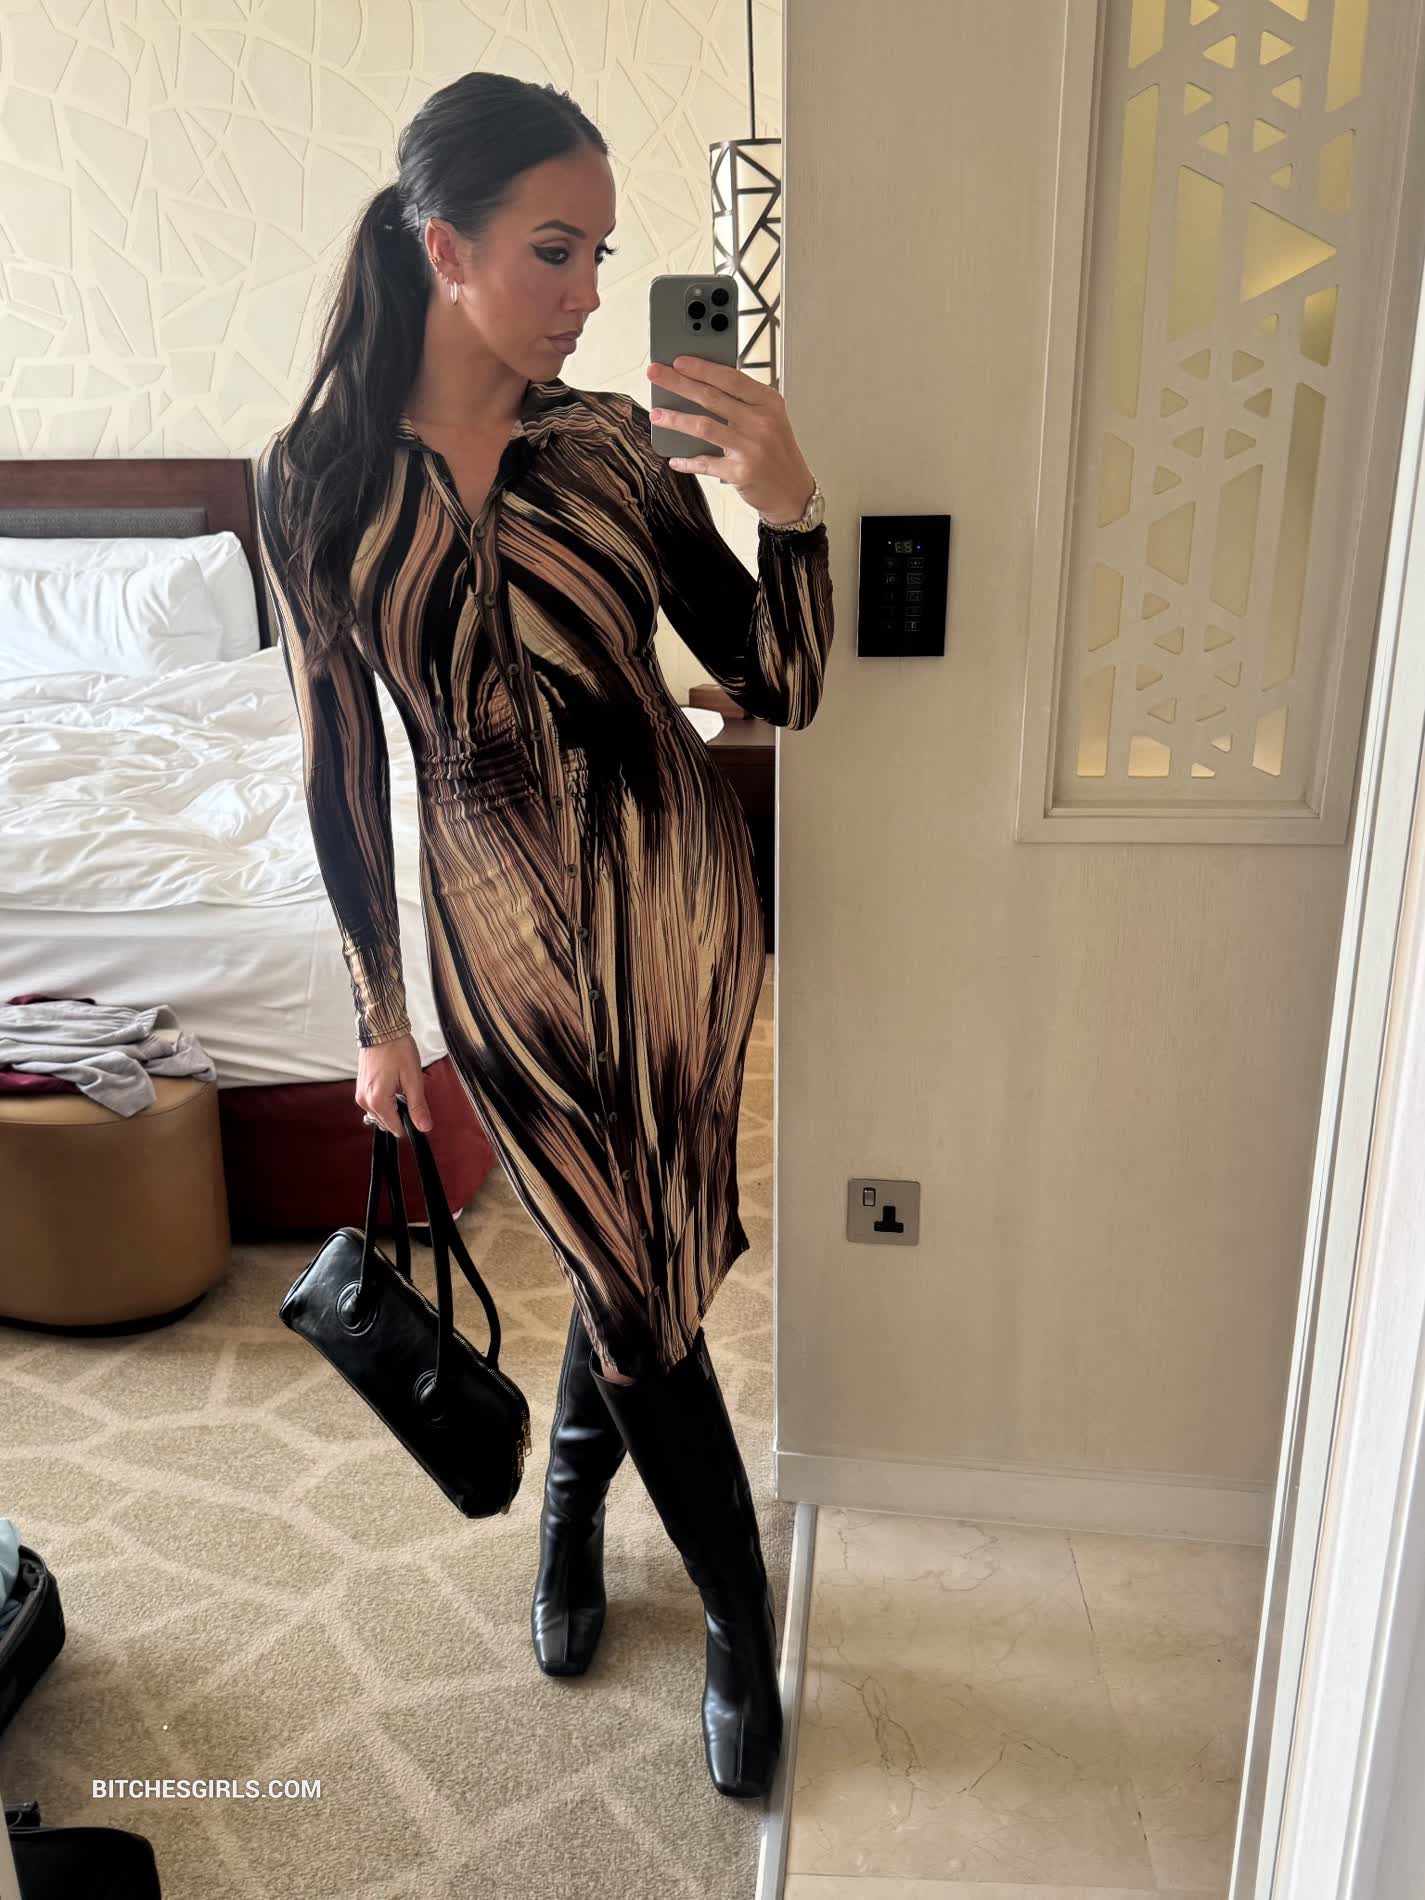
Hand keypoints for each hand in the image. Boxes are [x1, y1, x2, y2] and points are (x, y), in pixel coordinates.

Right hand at [356, 1034, 432, 1136]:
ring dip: (393, 1108)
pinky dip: (385, 1101)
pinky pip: (374, 1104)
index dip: (410, 1124)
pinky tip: (393, 1086)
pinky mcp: (360, 1087)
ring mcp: (361, 1094)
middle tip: (411, 1095)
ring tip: (402, 1088)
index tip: (418, 1112)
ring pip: (380, 1114)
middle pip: (386, 1123)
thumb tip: (424, 1127)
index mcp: (377, 1101)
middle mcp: (365, 1101)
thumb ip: (418, 1106)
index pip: (395, 1128)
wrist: (381, 1030)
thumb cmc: (397, 1049)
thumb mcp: (413, 1079)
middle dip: (401, 1115)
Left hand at [648, 358, 815, 524]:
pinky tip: (675, 458)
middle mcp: (760, 422)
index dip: (701, 368)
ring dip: (675, 419)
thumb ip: (743, 403)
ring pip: (704, 427)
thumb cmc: (777, 452)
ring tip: (656, 414)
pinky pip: (705, 463)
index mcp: (768, 402)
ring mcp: (750, 448)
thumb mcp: (770, 419)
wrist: (793, 492)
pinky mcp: (740, 473)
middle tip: (655, 374)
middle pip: (711, 397)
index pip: (729, 378)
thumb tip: (702, 386)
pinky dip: (688, 461)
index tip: (678, 361)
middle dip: (678, 383)